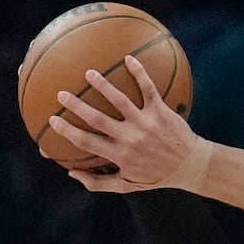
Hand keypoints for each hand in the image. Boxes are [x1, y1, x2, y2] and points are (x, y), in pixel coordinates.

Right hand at [45, 55, 203, 192]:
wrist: (191, 166)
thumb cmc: (156, 176)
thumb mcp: (127, 185)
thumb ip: (98, 183)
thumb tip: (71, 173)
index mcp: (120, 156)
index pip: (86, 142)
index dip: (67, 131)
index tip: (53, 119)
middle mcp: (131, 139)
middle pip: (98, 119)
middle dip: (78, 106)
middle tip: (62, 94)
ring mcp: (146, 123)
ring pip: (121, 101)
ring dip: (103, 86)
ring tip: (89, 73)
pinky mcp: (161, 111)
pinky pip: (148, 89)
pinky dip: (139, 72)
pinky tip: (128, 58)